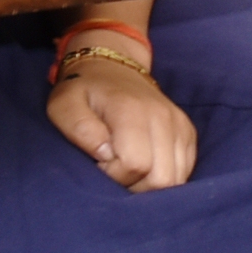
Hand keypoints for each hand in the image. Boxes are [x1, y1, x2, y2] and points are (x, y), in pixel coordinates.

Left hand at [48, 59, 199, 188]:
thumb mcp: (64, 106)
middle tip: (113, 168)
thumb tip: (106, 154)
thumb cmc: (83, 91)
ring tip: (127, 166)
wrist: (111, 67)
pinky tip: (144, 165)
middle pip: (161, 179)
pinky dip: (164, 176)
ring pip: (176, 180)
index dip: (114, 174)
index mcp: (131, 110)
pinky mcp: (187, 132)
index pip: (135, 164)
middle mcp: (163, 116)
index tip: (99, 161)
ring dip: (149, 184)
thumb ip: (80, 129)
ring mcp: (179, 124)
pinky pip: (184, 172)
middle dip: (134, 185)